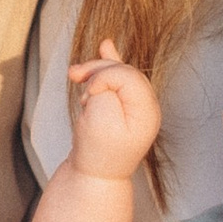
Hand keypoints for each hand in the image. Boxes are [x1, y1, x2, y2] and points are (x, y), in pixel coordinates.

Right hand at [64, 41, 161, 184]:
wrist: (95, 175)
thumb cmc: (96, 151)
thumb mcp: (99, 119)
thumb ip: (104, 90)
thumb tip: (102, 78)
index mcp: (147, 110)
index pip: (128, 75)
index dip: (103, 77)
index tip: (87, 97)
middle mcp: (148, 106)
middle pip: (124, 70)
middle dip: (98, 69)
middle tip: (74, 76)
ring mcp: (138, 106)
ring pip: (118, 73)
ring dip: (96, 71)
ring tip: (75, 73)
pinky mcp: (125, 107)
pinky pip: (120, 80)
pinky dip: (109, 66)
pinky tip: (105, 46)